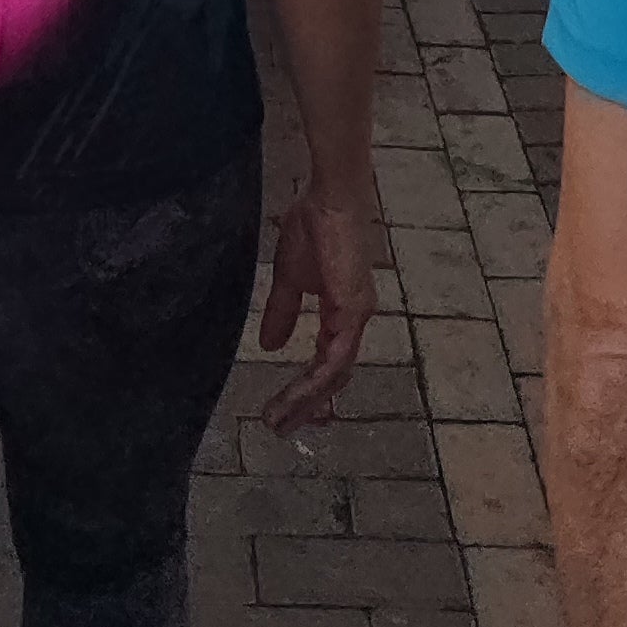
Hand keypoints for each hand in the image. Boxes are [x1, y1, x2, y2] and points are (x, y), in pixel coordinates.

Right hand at [258, 187, 381, 429]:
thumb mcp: (289, 278)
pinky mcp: (352, 311)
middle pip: (335, 378)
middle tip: (281, 428)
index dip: (312, 391)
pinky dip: (312, 382)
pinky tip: (292, 396)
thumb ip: (282, 312)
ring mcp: (357, 317)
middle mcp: (355, 320)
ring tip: (276, 419)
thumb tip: (269, 345)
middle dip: (308, 406)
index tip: (290, 414)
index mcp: (343, 312)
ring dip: (304, 401)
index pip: (331, 363)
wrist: (328, 198)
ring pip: (334, 375)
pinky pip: (333, 360)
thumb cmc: (313, 227)